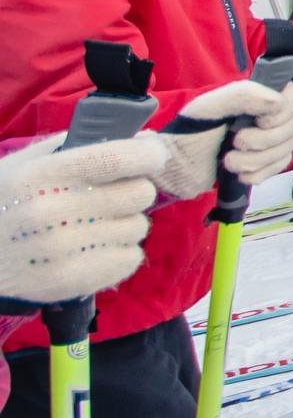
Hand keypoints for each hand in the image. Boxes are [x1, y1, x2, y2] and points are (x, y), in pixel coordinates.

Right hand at [0, 132, 170, 302]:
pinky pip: (131, 258)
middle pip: (141, 193)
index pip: (121, 157)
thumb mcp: (25, 164)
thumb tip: (145, 139)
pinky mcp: (73, 279)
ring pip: (138, 227)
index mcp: (43, 174)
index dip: (149, 154)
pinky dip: (119, 253)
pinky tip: (92, 250)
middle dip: (132, 192)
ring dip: (124, 225)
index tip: (153, 156)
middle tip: (108, 198)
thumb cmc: (4, 203)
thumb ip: (83, 145)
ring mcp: (64, 248)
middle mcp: (54, 210)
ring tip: (92, 227)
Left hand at [158, 79, 292, 196]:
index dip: (284, 111)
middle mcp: (269, 116)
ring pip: (287, 149)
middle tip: (236, 142)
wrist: (176, 167)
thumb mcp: (209, 107)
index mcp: (257, 97)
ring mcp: (270, 140)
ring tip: (229, 161)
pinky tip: (240, 174)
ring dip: (257, 160)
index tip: (259, 120)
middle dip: (264, 140)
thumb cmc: (189, 132)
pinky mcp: (266, 163)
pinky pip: (281, 167)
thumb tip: (279, 103)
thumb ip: (243, 96)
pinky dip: (261, 173)